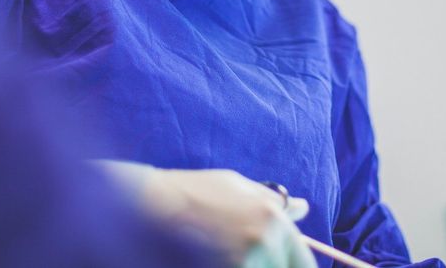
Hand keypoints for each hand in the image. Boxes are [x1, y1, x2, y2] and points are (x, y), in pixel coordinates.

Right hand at [102, 163, 315, 267]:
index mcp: (273, 220)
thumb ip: (271, 201)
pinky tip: (207, 263)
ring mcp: (240, 266)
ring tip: (218, 258)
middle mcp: (262, 246)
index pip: (303, 265)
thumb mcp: (234, 186)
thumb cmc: (188, 193)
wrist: (142, 208)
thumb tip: (302, 207)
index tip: (275, 266)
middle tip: (239, 260)